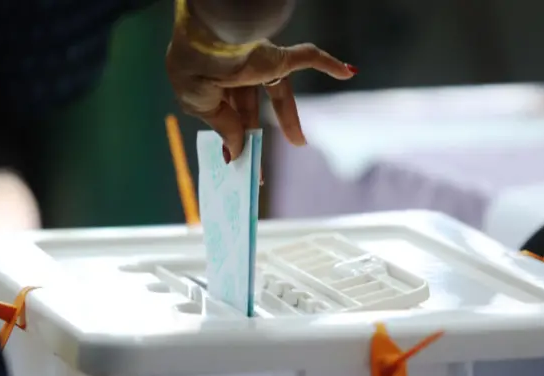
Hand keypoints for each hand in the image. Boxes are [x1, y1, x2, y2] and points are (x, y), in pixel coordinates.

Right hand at [166, 33, 355, 161]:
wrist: (208, 41)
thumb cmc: (195, 72)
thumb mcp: (201, 105)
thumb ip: (223, 127)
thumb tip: (234, 151)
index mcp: (209, 83)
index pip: (224, 113)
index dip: (231, 136)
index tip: (236, 160)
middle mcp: (233, 73)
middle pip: (250, 108)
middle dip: (255, 136)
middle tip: (259, 167)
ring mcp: (257, 64)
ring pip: (280, 92)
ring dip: (289, 119)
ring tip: (299, 143)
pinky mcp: (278, 56)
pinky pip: (308, 56)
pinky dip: (329, 63)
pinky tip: (347, 71)